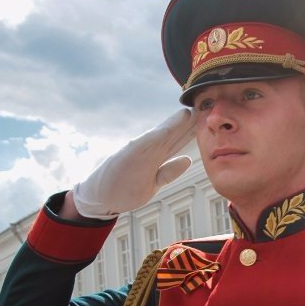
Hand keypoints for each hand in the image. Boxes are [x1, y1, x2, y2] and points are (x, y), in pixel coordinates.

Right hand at [71, 108, 194, 218]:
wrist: (98, 197)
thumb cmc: (124, 187)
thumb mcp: (153, 182)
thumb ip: (169, 171)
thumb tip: (187, 160)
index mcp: (154, 157)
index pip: (176, 141)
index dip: (190, 131)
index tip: (206, 120)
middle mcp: (147, 151)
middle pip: (172, 135)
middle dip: (187, 124)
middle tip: (204, 108)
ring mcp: (137, 153)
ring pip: (160, 137)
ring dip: (173, 125)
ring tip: (188, 113)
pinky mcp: (126, 157)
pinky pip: (143, 146)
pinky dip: (155, 137)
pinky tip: (165, 129)